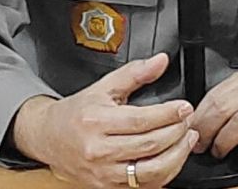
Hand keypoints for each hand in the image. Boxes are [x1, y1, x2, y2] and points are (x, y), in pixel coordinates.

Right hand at [13, 53, 198, 187]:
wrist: (49, 138)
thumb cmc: (76, 113)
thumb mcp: (103, 86)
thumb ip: (135, 73)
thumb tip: (160, 61)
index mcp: (96, 121)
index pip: (141, 120)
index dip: (168, 114)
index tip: (184, 107)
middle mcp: (99, 150)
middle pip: (149, 145)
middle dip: (176, 132)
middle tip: (188, 120)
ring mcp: (104, 172)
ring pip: (150, 171)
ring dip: (176, 156)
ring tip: (187, 139)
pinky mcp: (108, 187)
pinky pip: (144, 185)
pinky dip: (165, 173)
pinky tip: (173, 157)